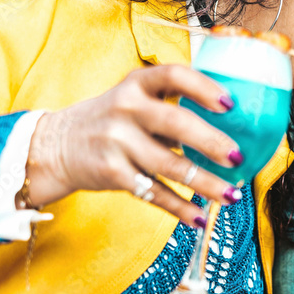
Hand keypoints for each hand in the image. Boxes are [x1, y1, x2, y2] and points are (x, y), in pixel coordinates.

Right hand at [25, 65, 242, 226]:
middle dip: (211, 142)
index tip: (231, 104)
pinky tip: (200, 218)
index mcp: (137, 83)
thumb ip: (171, 105)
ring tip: (232, 196)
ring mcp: (117, 141)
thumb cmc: (112, 120)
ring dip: (205, 183)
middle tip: (238, 157)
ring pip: (170, 165)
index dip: (204, 88)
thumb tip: (230, 125)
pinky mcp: (112, 172)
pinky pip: (154, 193)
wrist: (56, 145)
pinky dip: (179, 208)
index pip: (174, 75)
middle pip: (176, 123)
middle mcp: (126, 108)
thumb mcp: (134, 98)